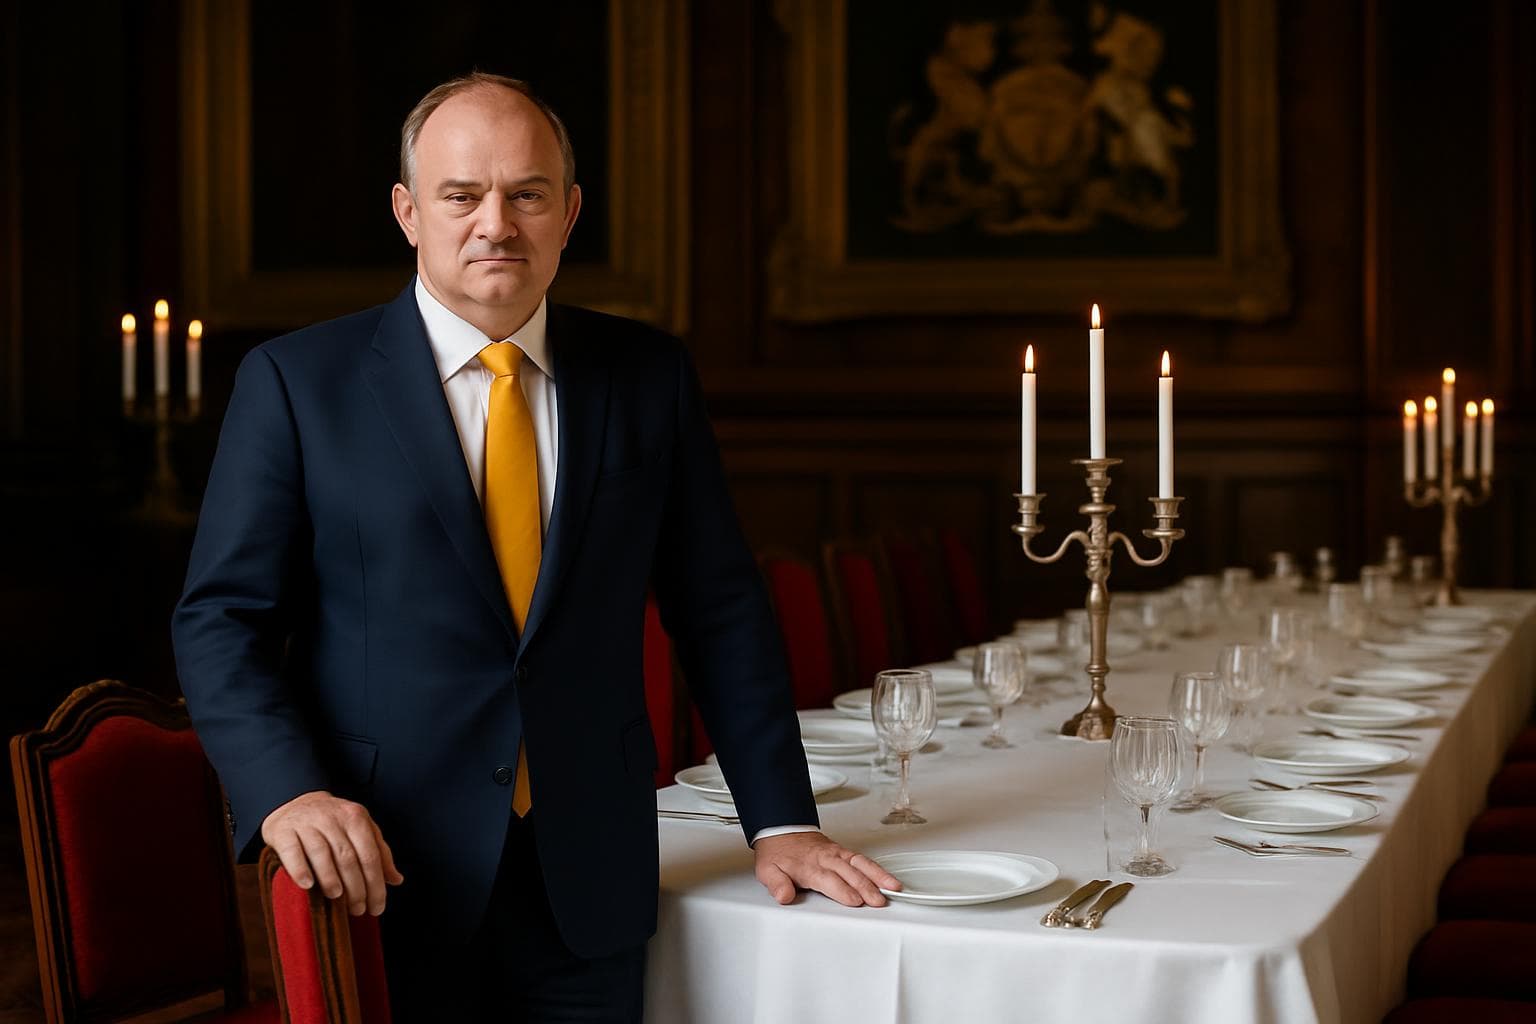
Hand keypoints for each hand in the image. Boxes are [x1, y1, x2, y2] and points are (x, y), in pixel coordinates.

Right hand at [261, 790, 403, 915]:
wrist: (296, 802)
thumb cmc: (334, 823)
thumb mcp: (361, 829)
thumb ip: (380, 852)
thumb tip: (397, 880)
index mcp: (356, 817)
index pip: (370, 855)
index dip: (376, 885)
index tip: (377, 908)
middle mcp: (332, 818)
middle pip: (348, 858)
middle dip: (356, 888)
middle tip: (358, 910)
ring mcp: (306, 823)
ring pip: (322, 854)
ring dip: (331, 879)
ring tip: (337, 897)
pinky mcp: (283, 831)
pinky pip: (292, 851)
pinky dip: (300, 870)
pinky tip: (308, 885)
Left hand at [752, 832, 898, 907]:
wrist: (781, 830)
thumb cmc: (778, 854)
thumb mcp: (767, 871)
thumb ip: (777, 885)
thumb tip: (783, 896)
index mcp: (809, 866)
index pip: (829, 880)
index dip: (843, 891)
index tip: (854, 901)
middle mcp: (826, 859)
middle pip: (850, 873)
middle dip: (866, 887)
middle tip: (878, 900)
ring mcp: (837, 854)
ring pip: (861, 864)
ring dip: (877, 876)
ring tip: (893, 888)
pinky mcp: (844, 853)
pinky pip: (863, 860)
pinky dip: (878, 870)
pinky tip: (889, 880)